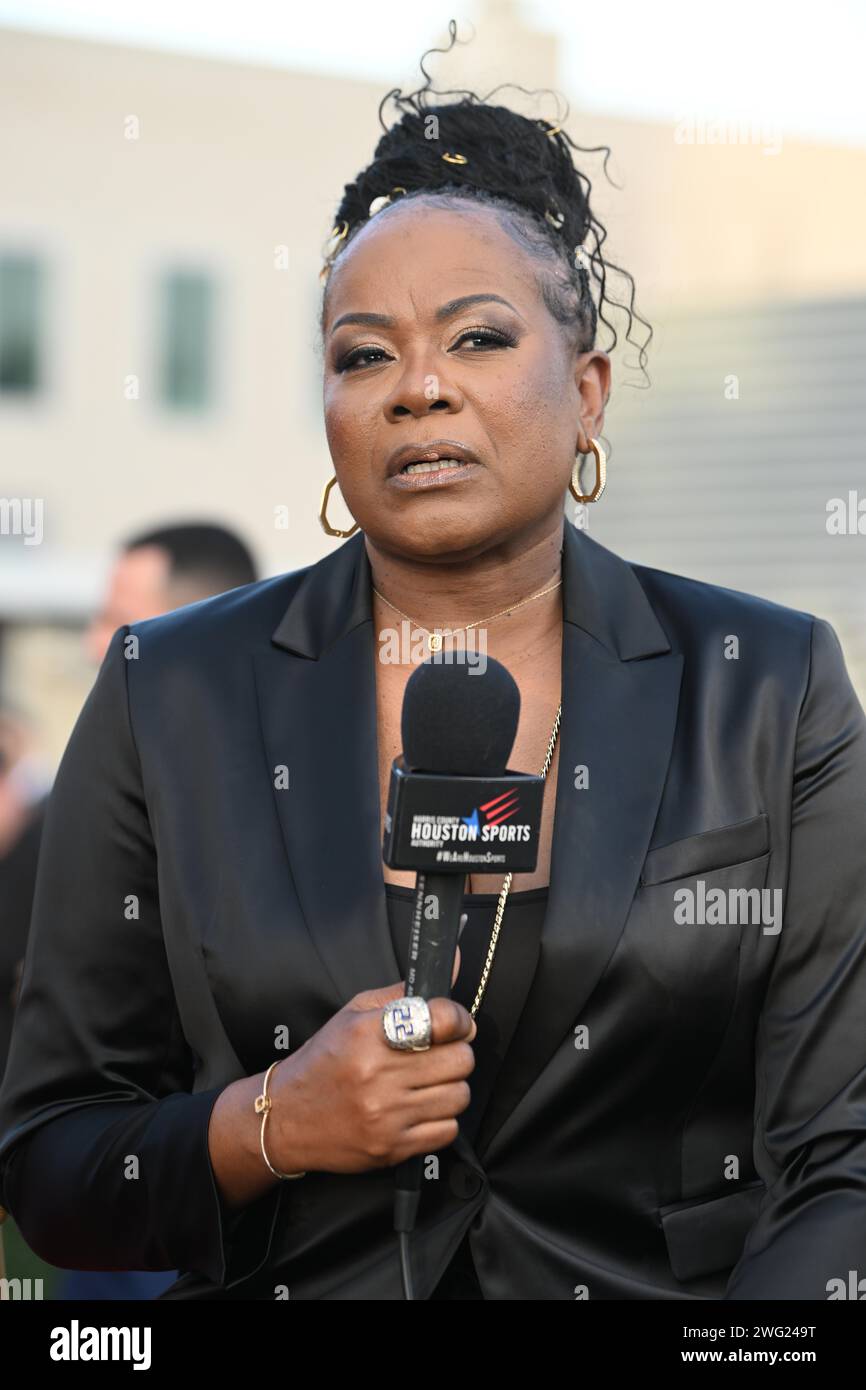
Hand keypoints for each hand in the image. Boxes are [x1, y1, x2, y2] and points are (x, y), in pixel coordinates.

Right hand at [268, 943, 475, 1172]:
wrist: (285, 1117)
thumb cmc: (324, 1061)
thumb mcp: (354, 1014)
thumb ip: (404, 992)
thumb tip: (453, 961)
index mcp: (369, 1033)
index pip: (442, 1019)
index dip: (459, 1020)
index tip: (456, 1024)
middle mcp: (377, 1073)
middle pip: (460, 1060)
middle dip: (457, 1053)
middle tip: (440, 1054)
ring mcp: (385, 1114)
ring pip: (459, 1096)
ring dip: (450, 1088)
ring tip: (428, 1083)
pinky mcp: (391, 1147)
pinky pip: (447, 1131)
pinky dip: (441, 1120)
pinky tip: (419, 1109)